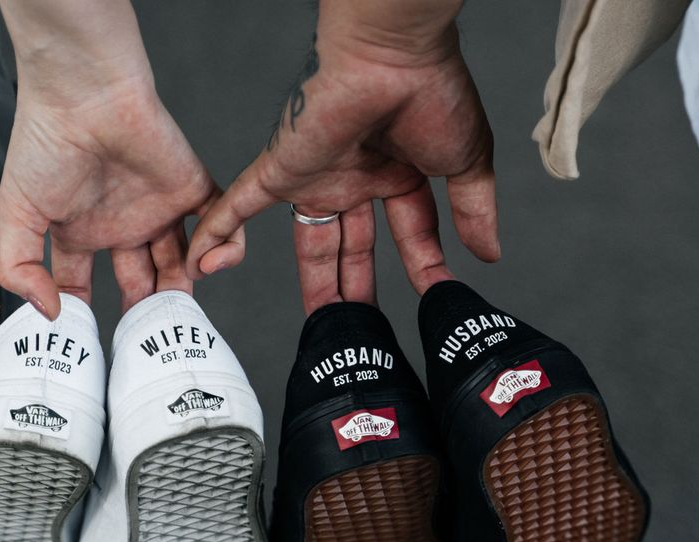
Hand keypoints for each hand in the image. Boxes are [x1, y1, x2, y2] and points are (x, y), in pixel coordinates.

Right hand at [0, 0, 225, 319]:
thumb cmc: (47, 144)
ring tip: (180, 305)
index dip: (88, 307)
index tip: (96, 335)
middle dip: (148, 306)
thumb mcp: (16, 212)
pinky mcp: (195, 191)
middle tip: (153, 332)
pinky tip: (205, 265)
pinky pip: (220, 227)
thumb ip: (17, 265)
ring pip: (183, 260)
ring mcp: (161, 209)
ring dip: (185, 286)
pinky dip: (222, 252)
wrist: (87, 96)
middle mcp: (123, 224)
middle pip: (143, 278)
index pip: (85, 281)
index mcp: (83, 230)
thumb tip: (48, 312)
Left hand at [189, 15, 498, 314]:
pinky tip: (206, 264)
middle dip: (358, 287)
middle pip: (353, 248)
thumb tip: (491, 255)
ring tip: (318, 325)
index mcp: (397, 174)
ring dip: (312, 285)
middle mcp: (356, 179)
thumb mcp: (466, 164)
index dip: (423, 265)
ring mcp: (317, 177)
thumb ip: (474, 211)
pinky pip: (241, 207)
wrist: (394, 54)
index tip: (436, 293)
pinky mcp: (280, 169)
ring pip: (309, 243)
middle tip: (362, 330)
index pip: (409, 233)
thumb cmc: (434, 94)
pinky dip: (221, 233)